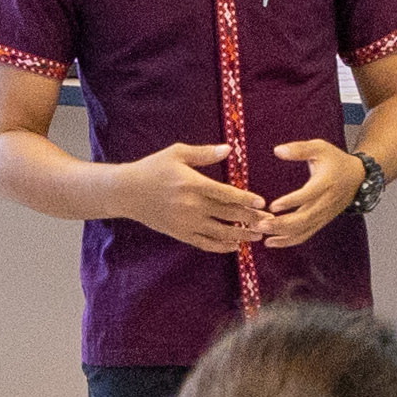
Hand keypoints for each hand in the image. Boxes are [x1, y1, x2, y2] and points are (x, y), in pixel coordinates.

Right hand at [123, 145, 272, 252]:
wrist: (126, 192)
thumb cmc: (153, 168)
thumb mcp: (176, 153)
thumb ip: (204, 153)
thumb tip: (229, 149)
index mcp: (193, 184)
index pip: (226, 194)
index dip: (246, 199)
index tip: (262, 202)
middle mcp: (192, 206)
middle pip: (228, 214)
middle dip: (251, 219)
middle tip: (270, 222)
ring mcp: (186, 222)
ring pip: (220, 233)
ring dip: (241, 236)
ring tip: (258, 236)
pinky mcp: (180, 234)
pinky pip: (205, 243)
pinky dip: (221, 247)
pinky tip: (234, 246)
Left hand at [253, 139, 373, 249]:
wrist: (357, 177)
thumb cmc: (336, 160)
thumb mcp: (320, 147)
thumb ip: (299, 149)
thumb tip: (278, 151)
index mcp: (326, 182)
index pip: (308, 195)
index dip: (291, 202)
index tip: (272, 206)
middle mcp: (326, 202)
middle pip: (304, 218)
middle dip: (281, 224)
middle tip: (260, 224)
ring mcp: (325, 214)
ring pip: (304, 230)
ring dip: (282, 235)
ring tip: (262, 234)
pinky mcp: (322, 221)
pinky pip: (306, 234)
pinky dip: (289, 240)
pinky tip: (272, 241)